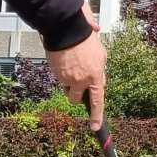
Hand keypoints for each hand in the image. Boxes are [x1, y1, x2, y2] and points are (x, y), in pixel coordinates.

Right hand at [49, 9, 107, 128]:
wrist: (67, 29)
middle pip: (76, 99)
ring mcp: (67, 78)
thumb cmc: (86, 40)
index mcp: (95, 76)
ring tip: (72, 64)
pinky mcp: (56, 73)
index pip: (97, 101)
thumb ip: (100, 69)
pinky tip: (66, 59)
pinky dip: (63, 72)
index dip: (96, 115)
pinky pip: (60, 78)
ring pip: (67, 88)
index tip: (95, 127)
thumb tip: (99, 77)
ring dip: (69, 82)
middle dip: (77, 95)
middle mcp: (81, 80)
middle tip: (78, 82)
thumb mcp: (101, 55)